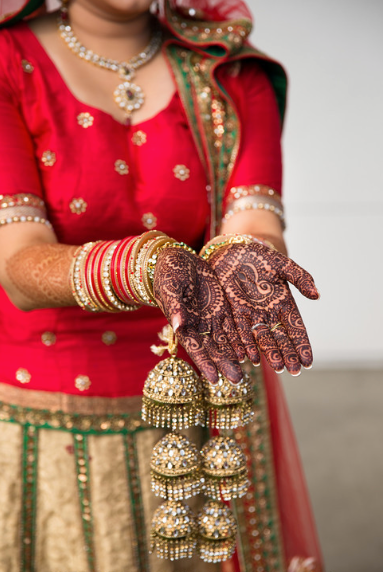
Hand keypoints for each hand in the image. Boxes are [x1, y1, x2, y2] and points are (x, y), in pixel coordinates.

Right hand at [153, 247, 244, 383]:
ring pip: (226, 340)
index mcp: (183, 324)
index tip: (214, 379)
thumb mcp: (170, 287)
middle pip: (213, 348)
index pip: (195, 347)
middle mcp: (198, 325)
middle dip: (225, 364)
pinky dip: (241, 337)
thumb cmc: (168, 272)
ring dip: (236, 354)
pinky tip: (252, 348)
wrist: (176, 258)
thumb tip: (178, 324)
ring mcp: (211, 317)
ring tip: (251, 368)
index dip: (204, 363)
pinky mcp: (221, 307)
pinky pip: (234, 325)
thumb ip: (175, 306)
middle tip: (238, 380)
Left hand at [207, 242, 318, 374]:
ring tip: (276, 367)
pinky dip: (244, 345)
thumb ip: (300, 277)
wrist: (232, 250)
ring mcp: (250, 315)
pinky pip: (239, 332)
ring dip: (269, 354)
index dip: (302, 344)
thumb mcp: (282, 264)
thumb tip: (317, 295)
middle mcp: (268, 313)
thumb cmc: (259, 256)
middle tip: (293, 370)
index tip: (309, 361)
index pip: (296, 328)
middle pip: (280, 338)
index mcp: (284, 303)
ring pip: (262, 339)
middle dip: (287, 354)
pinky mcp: (232, 313)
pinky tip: (249, 357)